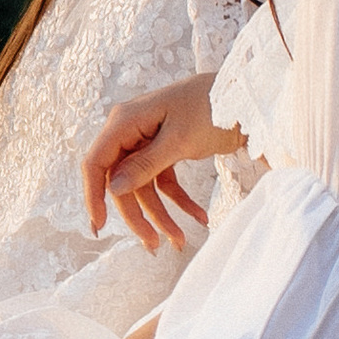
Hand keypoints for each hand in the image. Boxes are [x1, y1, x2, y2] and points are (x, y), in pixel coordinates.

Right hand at [81, 74, 237, 249]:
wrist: (245, 92)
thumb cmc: (211, 105)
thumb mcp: (180, 139)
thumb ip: (146, 165)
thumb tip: (114, 189)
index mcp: (125, 121)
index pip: (97, 162)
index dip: (94, 195)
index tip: (100, 226)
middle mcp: (131, 131)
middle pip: (123, 181)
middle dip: (139, 215)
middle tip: (154, 246)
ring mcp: (148, 141)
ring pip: (145, 187)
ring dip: (162, 214)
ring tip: (180, 241)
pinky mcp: (167, 149)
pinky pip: (165, 181)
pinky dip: (180, 200)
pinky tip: (199, 216)